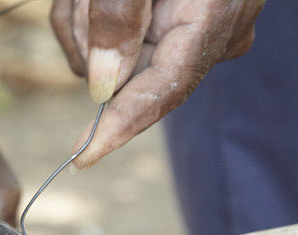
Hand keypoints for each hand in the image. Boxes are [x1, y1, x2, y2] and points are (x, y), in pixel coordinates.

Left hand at [50, 0, 263, 169]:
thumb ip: (118, 14)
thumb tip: (102, 86)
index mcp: (212, 18)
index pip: (164, 91)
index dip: (119, 127)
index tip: (81, 158)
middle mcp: (216, 35)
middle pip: (131, 74)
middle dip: (90, 39)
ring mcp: (204, 32)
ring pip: (118, 60)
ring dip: (87, 22)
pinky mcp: (186, 27)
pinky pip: (126, 43)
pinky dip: (97, 17)